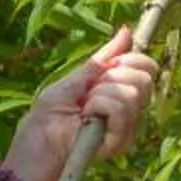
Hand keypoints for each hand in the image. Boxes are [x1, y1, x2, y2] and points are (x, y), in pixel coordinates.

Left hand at [9, 29, 159, 180]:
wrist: (33, 148)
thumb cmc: (46, 117)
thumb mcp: (72, 80)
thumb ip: (101, 59)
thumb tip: (126, 31)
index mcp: (119, 92)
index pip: (147, 68)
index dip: (130, 59)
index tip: (105, 68)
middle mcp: (129, 111)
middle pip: (145, 78)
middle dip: (113, 77)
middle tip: (89, 93)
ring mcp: (127, 128)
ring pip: (134, 93)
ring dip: (101, 94)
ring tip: (83, 109)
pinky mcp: (121, 142)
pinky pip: (122, 109)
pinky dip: (100, 106)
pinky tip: (85, 119)